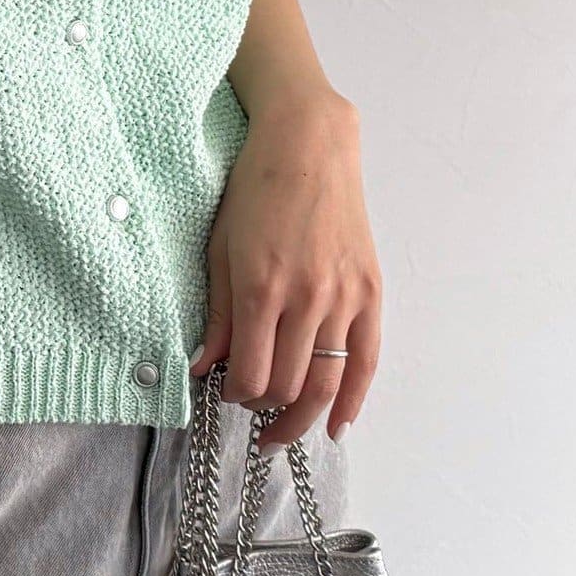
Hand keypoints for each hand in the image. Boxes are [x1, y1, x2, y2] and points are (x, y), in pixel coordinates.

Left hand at [187, 93, 379, 452]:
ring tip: (284, 431)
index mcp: (260, 287)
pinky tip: (338, 424)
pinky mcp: (370, 291)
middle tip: (252, 411)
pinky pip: (366, 360)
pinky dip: (353, 399)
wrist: (307, 145)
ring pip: (326, 382)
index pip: (251, 375)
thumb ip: (215, 312)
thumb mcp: (221, 245)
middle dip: (265, 408)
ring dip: (303, 416)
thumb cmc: (255, 187)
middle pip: (288, 386)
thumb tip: (204, 367)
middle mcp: (305, 298)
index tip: (226, 392)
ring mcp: (343, 297)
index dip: (236, 396)